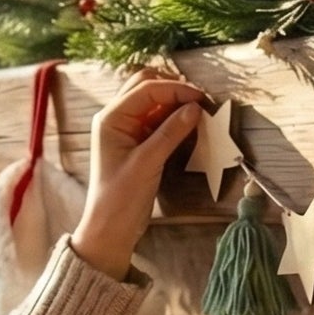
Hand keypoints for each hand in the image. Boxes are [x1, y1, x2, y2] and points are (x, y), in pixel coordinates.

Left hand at [70, 74, 209, 278]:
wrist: (111, 228)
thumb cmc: (122, 197)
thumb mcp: (147, 163)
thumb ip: (171, 132)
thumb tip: (195, 108)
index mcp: (111, 118)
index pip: (147, 89)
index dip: (176, 89)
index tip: (202, 98)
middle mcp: (116, 118)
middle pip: (147, 86)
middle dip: (174, 89)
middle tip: (200, 101)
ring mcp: (127, 129)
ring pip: (153, 102)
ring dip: (175, 103)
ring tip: (199, 112)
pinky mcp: (137, 142)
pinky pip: (157, 120)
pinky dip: (173, 118)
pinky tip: (189, 124)